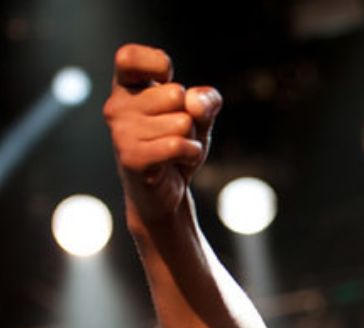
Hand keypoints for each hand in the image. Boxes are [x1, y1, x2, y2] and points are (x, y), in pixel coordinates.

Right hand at [102, 44, 221, 229]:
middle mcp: (116, 106)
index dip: (156, 63)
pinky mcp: (132, 157)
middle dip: (190, 117)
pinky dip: (191, 155)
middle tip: (175, 134)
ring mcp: (121, 132)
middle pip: (175, 94)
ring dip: (190, 139)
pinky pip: (179, 145)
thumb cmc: (177, 145)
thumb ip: (205, 101)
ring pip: (182, 122)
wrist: (167, 193)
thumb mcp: (199, 117)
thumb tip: (193, 103)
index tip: (166, 79)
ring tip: (174, 151)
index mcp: (125, 88)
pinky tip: (179, 162)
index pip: (128, 56)